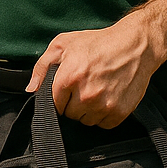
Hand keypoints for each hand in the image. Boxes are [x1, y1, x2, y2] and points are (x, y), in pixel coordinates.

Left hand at [27, 17, 161, 128]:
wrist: (135, 45)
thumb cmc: (98, 42)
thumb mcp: (63, 43)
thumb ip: (42, 66)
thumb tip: (31, 90)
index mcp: (69, 77)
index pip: (53, 104)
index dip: (58, 97)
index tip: (66, 89)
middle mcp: (85, 94)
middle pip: (69, 115)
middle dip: (72, 103)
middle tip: (83, 87)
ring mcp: (104, 105)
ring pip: (86, 122)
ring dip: (88, 111)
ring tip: (96, 91)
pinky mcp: (119, 113)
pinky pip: (103, 125)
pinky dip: (103, 116)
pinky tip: (107, 98)